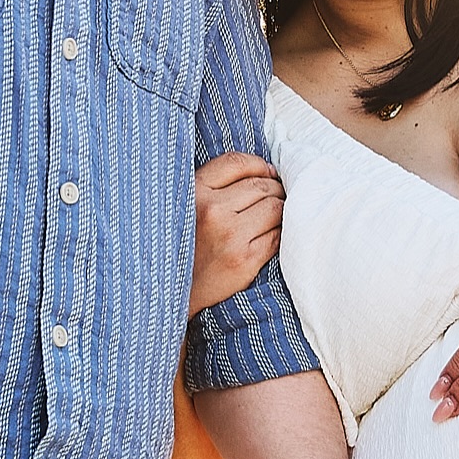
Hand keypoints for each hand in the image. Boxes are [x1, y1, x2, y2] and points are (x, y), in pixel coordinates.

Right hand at [191, 152, 284, 316]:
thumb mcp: (187, 206)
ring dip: (282, 211)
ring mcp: (230, 235)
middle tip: (275, 199)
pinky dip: (281, 233)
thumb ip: (215, 184)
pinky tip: (272, 236)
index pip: (237, 163)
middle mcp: (211, 210)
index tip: (268, 173)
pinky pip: (278, 234)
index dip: (259, 166)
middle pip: (262, 185)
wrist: (176, 295)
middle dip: (275, 190)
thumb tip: (267, 171)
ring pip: (276, 208)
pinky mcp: (246, 259)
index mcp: (194, 192)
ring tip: (274, 218)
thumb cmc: (185, 247)